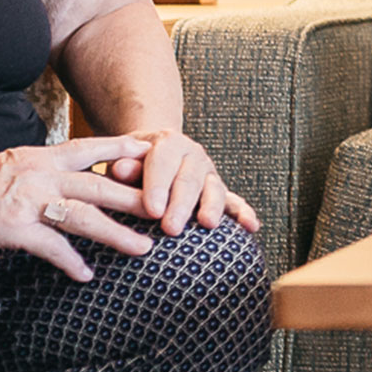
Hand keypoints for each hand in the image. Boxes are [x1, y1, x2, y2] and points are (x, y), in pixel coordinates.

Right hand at [0, 136, 161, 281]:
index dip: (125, 149)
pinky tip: (86, 275)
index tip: (158, 150)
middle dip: (137, 198)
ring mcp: (27, 201)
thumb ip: (44, 169)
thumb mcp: (13, 164)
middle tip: (169, 210)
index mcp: (41, 157)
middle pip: (99, 185)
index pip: (91, 148)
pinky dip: (71, 262)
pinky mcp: (12, 227)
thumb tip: (72, 177)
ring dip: (116, 234)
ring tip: (143, 249)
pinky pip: (50, 247)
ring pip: (84, 216)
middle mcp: (40, 175)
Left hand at [102, 128, 261, 237]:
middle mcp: (193, 155)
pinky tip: (252, 226)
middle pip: (188, 180)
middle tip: (171, 228)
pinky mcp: (220, 192)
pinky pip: (235, 202)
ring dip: (211, 207)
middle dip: (181, 205)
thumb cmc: (131, 163)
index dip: (158, 186)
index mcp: (168, 142)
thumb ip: (123, 164)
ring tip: (207, 224)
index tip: (151, 210)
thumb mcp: (123, 158)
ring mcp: (209, 174)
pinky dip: (244, 213)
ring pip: (213, 189)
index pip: (163, 162)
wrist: (154, 154)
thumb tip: (119, 168)